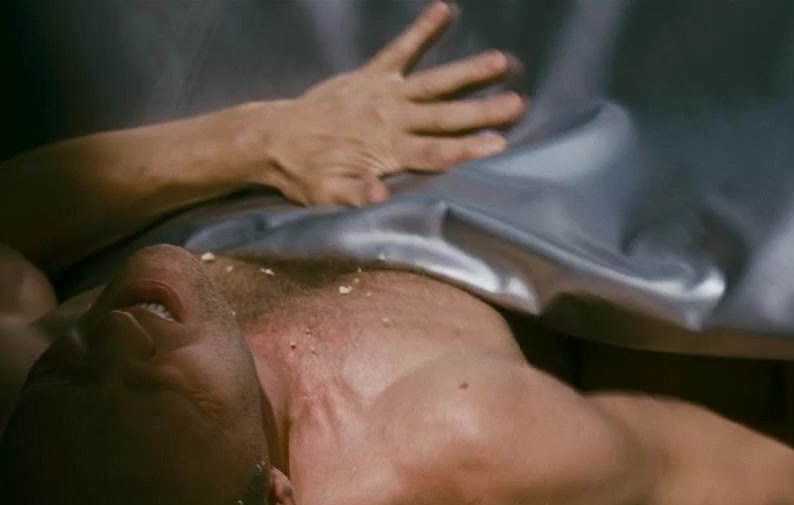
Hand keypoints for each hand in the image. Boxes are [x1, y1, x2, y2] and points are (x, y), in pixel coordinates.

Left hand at [262, 1, 524, 206]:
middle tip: (518, 103)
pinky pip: (400, 49)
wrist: (275, 138)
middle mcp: (391, 119)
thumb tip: (382, 197)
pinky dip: (422, 30)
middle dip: (482, 111)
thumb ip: (355, 194)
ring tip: (500, 60)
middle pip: (444, 117)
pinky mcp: (372, 75)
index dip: (466, 149)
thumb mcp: (326, 194)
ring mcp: (384, 93)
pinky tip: (444, 8)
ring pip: (434, 83)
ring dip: (467, 72)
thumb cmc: (306, 173)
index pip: (434, 153)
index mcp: (386, 151)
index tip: (498, 143)